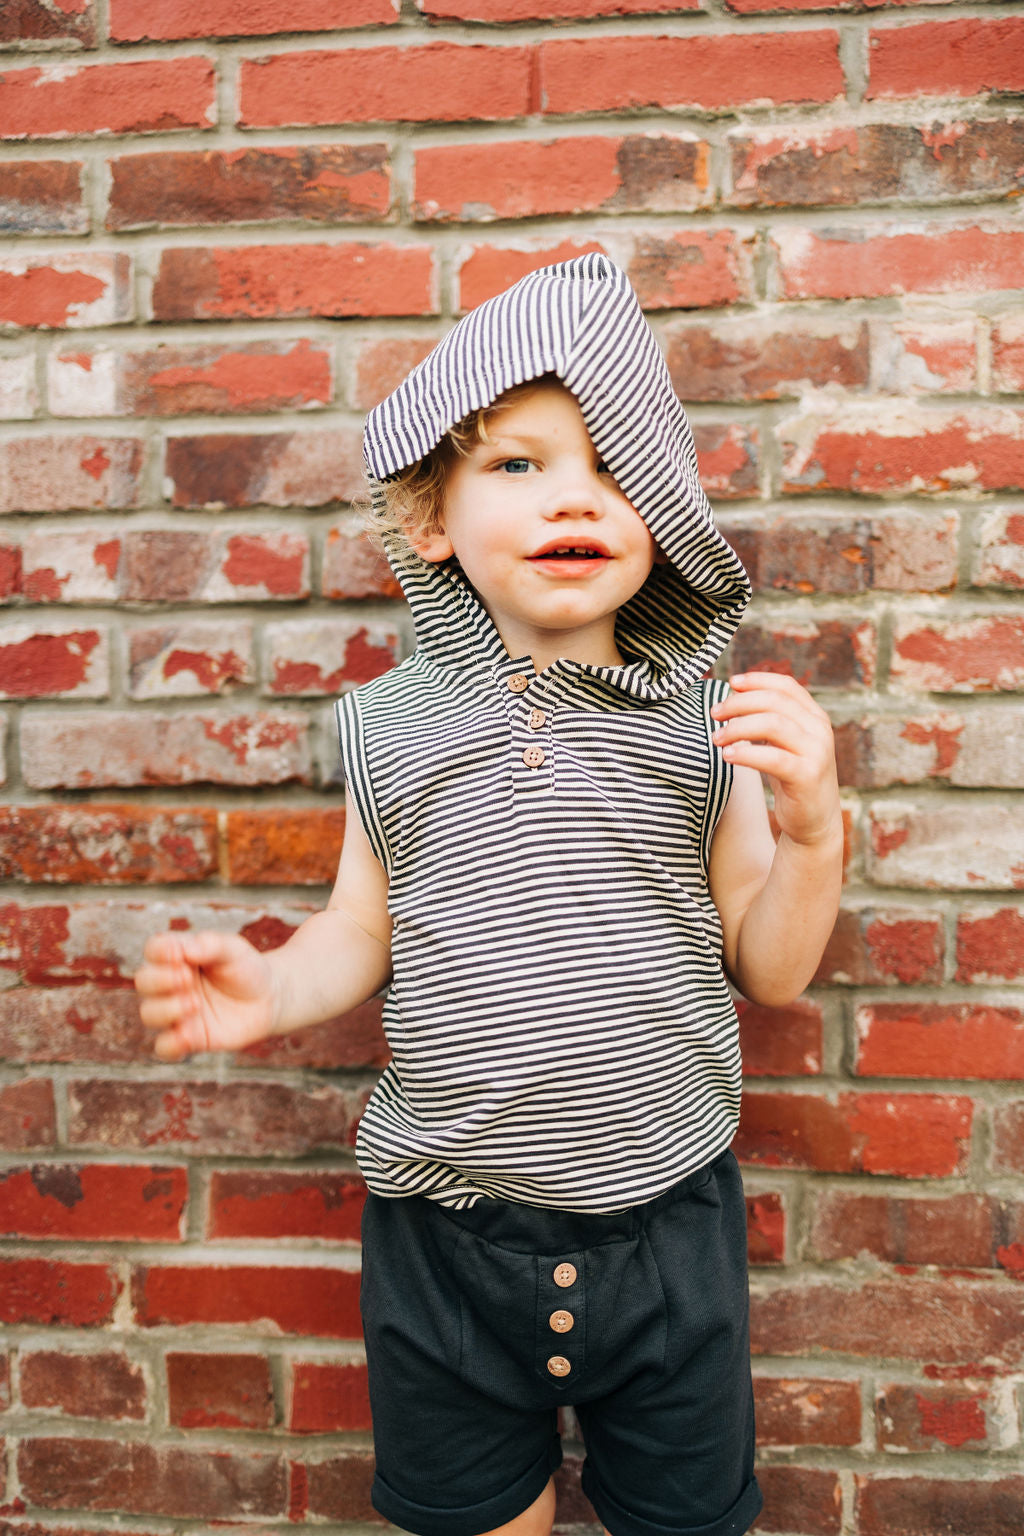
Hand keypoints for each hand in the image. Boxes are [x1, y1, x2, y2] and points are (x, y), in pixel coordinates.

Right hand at [134, 931, 276, 1060]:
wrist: (268, 998)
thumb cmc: (245, 968)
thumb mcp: (233, 949)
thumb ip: (210, 944)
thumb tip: (183, 949)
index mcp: (177, 956)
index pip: (154, 949)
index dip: (160, 952)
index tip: (180, 955)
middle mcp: (169, 984)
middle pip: (144, 981)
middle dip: (161, 980)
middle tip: (187, 979)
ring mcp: (176, 1012)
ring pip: (149, 1013)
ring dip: (166, 1009)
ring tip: (195, 1004)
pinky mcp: (187, 1038)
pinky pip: (164, 1047)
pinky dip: (170, 1044)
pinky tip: (188, 1037)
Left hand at [710, 672, 840, 848]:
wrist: (815, 821)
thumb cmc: (792, 778)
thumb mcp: (785, 743)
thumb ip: (770, 720)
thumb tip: (732, 697)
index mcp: (814, 717)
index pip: (786, 686)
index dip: (757, 679)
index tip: (730, 682)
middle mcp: (819, 730)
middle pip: (774, 701)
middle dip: (739, 703)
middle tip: (714, 713)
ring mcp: (816, 752)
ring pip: (773, 724)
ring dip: (738, 727)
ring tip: (717, 738)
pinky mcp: (807, 776)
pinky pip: (772, 757)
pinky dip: (746, 753)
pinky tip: (728, 756)